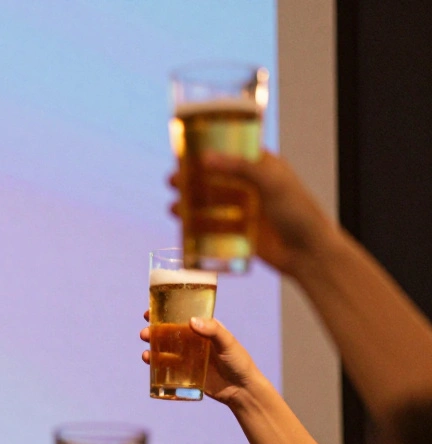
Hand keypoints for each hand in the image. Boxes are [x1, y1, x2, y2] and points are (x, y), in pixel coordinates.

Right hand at [139, 311, 265, 404]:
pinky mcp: (184, 372)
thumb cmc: (239, 362)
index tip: (150, 311)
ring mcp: (187, 357)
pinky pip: (166, 366)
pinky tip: (148, 361)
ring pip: (164, 348)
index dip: (164, 312)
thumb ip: (213, 330)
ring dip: (151, 347)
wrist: (242, 390)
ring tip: (146, 352)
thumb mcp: (228, 343)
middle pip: (168, 332)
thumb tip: (191, 320)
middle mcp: (192, 340)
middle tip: (145, 333)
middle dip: (153, 331)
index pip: (181, 316)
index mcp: (203, 328)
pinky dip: (155, 362)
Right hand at [169, 150, 339, 275]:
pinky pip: (213, 225)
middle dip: (191, 178)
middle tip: (173, 181)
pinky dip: (196, 224)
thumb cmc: (298, 213)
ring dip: (189, 203)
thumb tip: (204, 158)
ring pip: (210, 202)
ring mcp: (244, 209)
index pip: (230, 150)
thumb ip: (239, 167)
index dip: (207, 149)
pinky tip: (182, 225)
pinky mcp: (240, 231)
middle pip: (214, 177)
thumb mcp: (271, 183)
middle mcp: (251, 185)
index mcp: (263, 166)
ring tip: (173, 207)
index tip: (184, 152)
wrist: (310, 254)